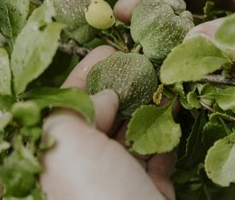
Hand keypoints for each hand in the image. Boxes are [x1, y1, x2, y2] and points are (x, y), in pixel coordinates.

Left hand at [40, 46, 175, 199]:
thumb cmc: (94, 193)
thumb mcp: (67, 144)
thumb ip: (76, 108)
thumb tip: (106, 97)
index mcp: (60, 154)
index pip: (72, 102)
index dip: (88, 73)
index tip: (109, 50)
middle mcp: (88, 164)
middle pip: (107, 114)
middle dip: (125, 86)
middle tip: (144, 62)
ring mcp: (121, 176)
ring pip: (135, 131)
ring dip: (150, 106)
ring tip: (165, 82)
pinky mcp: (151, 188)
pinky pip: (160, 151)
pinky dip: (167, 131)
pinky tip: (174, 112)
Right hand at [114, 0, 234, 78]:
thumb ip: (230, 42)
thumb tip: (176, 53)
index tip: (120, 10)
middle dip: (155, 9)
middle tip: (127, 34)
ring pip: (199, 15)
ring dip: (173, 33)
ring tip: (145, 52)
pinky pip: (215, 38)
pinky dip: (195, 51)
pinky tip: (180, 65)